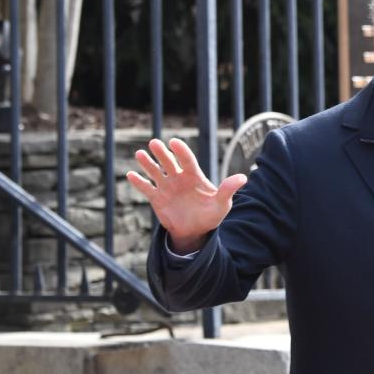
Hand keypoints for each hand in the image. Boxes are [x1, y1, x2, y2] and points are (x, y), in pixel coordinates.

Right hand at [126, 137, 246, 252]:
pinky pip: (146, 188)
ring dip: (147, 163)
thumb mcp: (222, 204)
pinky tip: (131, 174)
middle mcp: (179, 178)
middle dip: (162, 153)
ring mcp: (167, 187)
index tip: (174, 142)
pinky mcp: (157, 198)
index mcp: (194, 176)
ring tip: (140, 154)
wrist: (195, 231)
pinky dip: (138, 182)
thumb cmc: (210, 215)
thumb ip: (228, 190)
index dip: (181, 151)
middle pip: (169, 162)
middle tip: (154, 143)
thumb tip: (243, 177)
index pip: (187, 160)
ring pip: (155, 172)